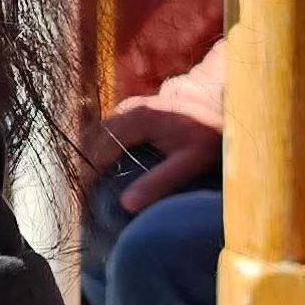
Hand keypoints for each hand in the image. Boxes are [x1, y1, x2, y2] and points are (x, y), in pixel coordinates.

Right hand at [87, 42, 224, 211]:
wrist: (220, 100)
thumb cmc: (208, 132)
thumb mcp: (188, 162)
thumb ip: (158, 182)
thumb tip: (125, 205)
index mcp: (136, 120)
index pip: (98, 150)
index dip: (88, 175)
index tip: (83, 198)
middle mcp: (128, 109)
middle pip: (93, 139)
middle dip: (85, 166)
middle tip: (84, 195)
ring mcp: (129, 106)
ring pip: (99, 132)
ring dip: (92, 155)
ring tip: (91, 184)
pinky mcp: (134, 109)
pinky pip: (109, 129)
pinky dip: (102, 147)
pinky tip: (106, 167)